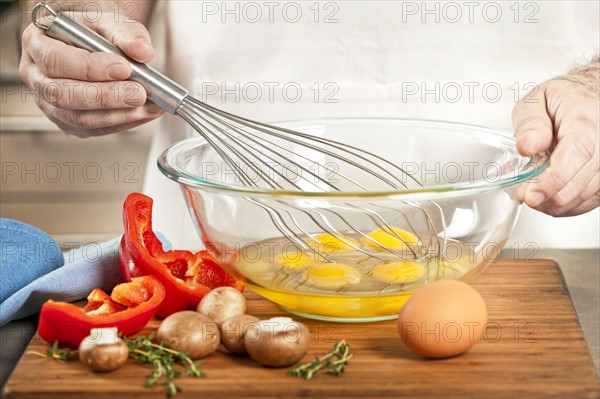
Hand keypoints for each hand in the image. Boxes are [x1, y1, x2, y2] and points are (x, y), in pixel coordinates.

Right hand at [19, 12, 163, 137]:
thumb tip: (142, 51)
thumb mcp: (109, 21)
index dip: (89, 68)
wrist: (94, 44)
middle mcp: (36, 75)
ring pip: (79, 118)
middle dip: (106, 97)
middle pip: (63, 95)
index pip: (55, 61)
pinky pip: (93, 129)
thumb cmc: (94, 31)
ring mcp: (49, 102)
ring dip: (118, 115)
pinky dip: (122, 123)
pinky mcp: (67, 121)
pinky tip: (143, 113)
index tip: (123, 68)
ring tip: (147, 105)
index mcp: (37, 43)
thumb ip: (126, 33)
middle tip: (138, 93)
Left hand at [512, 61, 598, 216]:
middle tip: (525, 194)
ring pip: (586, 196)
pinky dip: (569, 205)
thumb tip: (527, 146)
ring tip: (535, 192)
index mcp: (585, 119)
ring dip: (556, 203)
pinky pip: (591, 201)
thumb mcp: (537, 100)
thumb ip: (529, 123)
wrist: (592, 97)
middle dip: (549, 196)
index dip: (553, 179)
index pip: (576, 153)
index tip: (532, 194)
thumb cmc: (565, 99)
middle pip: (581, 181)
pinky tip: (552, 196)